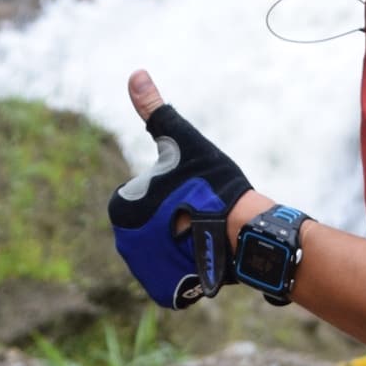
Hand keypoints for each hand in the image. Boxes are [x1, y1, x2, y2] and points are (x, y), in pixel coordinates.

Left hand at [108, 73, 258, 308]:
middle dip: (178, 218)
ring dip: (185, 241)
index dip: (174, 191)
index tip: (191, 192)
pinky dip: (191, 266)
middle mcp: (124, 244)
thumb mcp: (182, 140)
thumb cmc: (213, 183)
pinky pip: (177, 274)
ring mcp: (144, 271)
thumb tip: (135, 73)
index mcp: (120, 208)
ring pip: (168, 249)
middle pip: (156, 223)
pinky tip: (207, 254)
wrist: (245, 231)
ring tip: (207, 233)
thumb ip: (154, 109)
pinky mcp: (168, 292)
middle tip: (202, 212)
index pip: (147, 195)